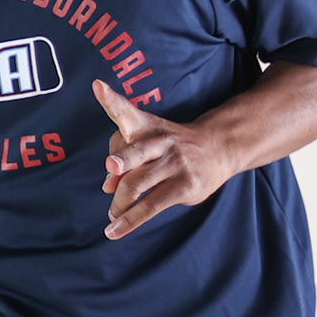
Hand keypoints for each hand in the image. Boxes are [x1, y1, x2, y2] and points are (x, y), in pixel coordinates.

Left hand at [94, 80, 231, 239]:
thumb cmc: (169, 146)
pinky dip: (131, 220)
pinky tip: (116, 229)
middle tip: (111, 168)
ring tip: (110, 216)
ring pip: (139, 184)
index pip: (126, 111)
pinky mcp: (185, 186)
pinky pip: (152, 206)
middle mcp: (160, 142)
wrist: (218, 147)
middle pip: (136, 151)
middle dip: (122, 160)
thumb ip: (122, 160)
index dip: (111, 100)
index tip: (98, 87)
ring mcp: (175, 163)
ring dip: (119, 203)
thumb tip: (107, 188)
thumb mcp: (147, 142)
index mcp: (146, 126)